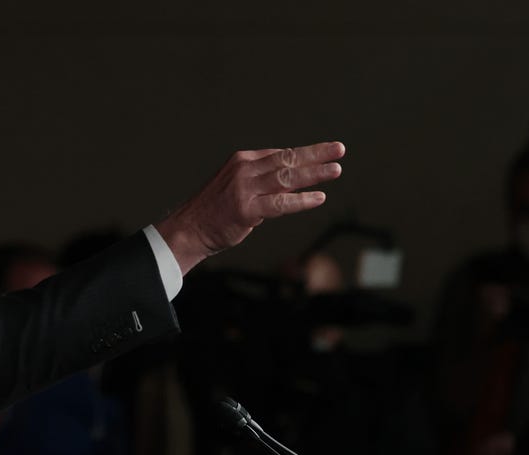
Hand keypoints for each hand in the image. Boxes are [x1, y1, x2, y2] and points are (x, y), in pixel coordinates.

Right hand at [156, 142, 344, 273]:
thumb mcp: (235, 185)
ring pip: (286, 177)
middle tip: (339, 150)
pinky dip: (301, 200)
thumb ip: (259, 180)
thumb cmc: (214, 211)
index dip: (305, 153)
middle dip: (316, 154)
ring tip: (335, 171)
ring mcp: (245, 189)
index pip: (280, 154)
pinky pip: (280, 203)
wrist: (189, 229)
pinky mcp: (246, 209)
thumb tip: (288, 178)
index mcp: (242, 160)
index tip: (326, 151)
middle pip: (287, 159)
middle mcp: (244, 170)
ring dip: (314, 174)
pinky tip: (318, 198)